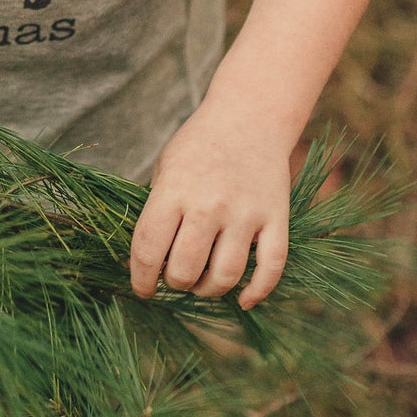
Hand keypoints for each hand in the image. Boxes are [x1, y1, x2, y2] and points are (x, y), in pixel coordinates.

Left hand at [129, 94, 291, 307]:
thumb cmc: (199, 146)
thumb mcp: (165, 168)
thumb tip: (145, 262)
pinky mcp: (276, 218)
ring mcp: (246, 213)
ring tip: (202, 282)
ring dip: (209, 290)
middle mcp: (209, 204)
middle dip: (175, 283)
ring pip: (225, 276)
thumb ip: (156, 210)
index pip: (147, 250)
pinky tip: (243, 300)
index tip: (142, 289)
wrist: (249, 117)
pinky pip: (270, 268)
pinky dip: (257, 292)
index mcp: (174, 190)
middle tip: (176, 276)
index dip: (140, 280)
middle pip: (185, 270)